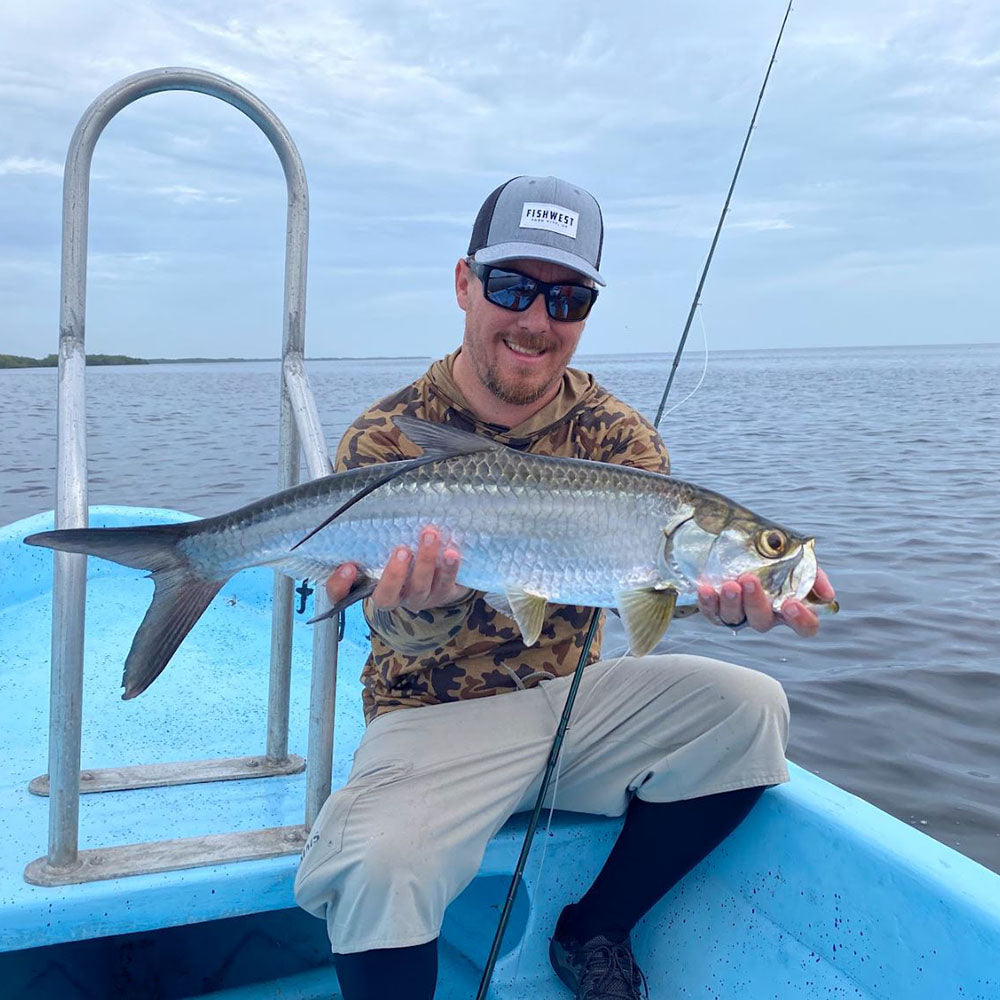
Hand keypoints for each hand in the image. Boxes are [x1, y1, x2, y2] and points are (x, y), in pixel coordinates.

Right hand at [324, 526, 470, 613]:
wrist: (442, 576)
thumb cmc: (408, 557)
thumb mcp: (387, 548)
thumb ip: (378, 535)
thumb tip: (369, 498)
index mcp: (375, 587)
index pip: (347, 593)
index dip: (341, 585)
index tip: (348, 566)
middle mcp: (397, 596)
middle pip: (389, 594)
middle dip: (395, 573)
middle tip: (402, 550)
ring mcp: (421, 597)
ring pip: (421, 586)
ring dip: (426, 561)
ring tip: (430, 535)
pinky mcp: (445, 594)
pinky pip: (448, 583)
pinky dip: (450, 567)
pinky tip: (452, 552)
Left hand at [697, 566, 834, 638]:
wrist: (736, 543)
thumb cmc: (772, 556)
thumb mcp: (797, 558)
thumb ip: (813, 573)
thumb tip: (827, 595)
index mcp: (789, 606)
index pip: (805, 626)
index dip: (801, 621)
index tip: (791, 604)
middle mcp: (766, 614)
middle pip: (763, 621)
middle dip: (756, 602)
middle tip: (749, 580)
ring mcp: (740, 614)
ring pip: (735, 619)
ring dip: (732, 603)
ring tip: (729, 584)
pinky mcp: (717, 610)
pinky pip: (712, 614)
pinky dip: (708, 603)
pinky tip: (707, 589)